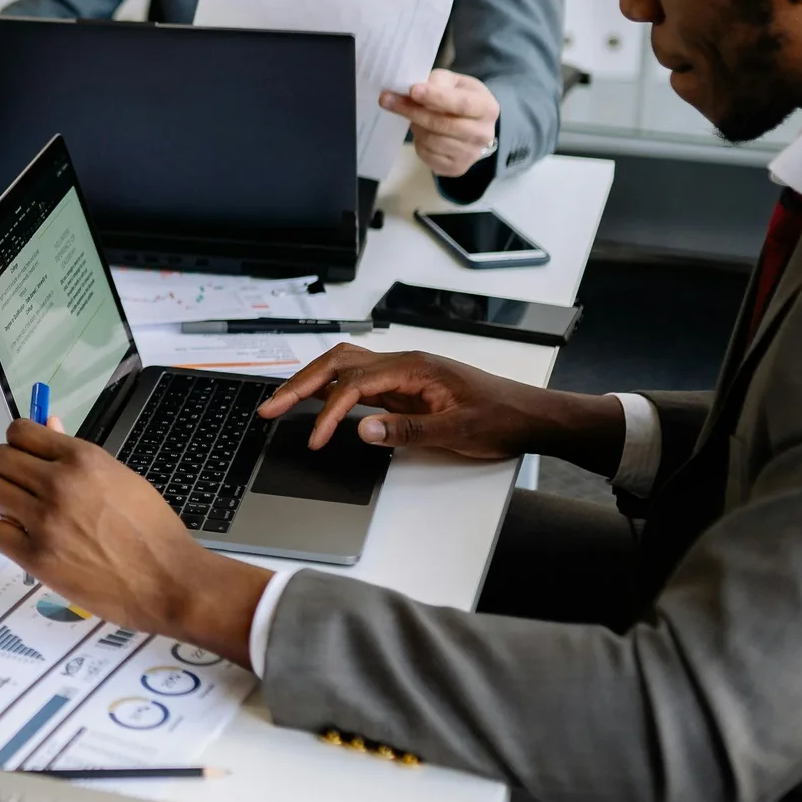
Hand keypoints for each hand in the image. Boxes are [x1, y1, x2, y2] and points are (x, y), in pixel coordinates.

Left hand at [0, 421, 267, 665]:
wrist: (167, 581)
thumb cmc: (152, 530)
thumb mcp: (120, 478)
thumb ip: (77, 454)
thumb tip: (48, 425)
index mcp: (82, 459)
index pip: (20, 431)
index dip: (20, 444)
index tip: (29, 458)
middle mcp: (58, 484)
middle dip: (9, 470)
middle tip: (26, 488)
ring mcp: (44, 522)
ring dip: (5, 500)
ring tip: (28, 514)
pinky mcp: (36, 558)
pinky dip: (9, 535)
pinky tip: (30, 540)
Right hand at [258, 342, 625, 473]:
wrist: (531, 416)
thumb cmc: (501, 418)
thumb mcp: (456, 431)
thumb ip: (406, 431)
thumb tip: (361, 429)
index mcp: (414, 368)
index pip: (355, 383)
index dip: (329, 411)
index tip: (314, 437)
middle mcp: (404, 364)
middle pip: (339, 363)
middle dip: (301, 384)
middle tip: (271, 406)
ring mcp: (403, 374)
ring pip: (345, 367)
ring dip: (313, 383)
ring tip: (283, 403)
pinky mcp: (406, 388)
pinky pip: (360, 381)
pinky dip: (333, 391)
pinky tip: (320, 407)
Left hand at [381, 68, 499, 176]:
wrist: (472, 126)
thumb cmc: (461, 98)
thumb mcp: (455, 82)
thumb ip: (438, 81)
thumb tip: (417, 90)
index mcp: (487, 108)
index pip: (461, 104)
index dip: (436, 97)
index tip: (413, 90)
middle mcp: (483, 134)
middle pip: (442, 124)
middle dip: (413, 111)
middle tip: (388, 100)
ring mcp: (471, 154)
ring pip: (432, 141)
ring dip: (415, 126)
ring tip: (413, 117)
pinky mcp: (456, 168)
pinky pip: (427, 155)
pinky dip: (418, 142)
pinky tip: (421, 132)